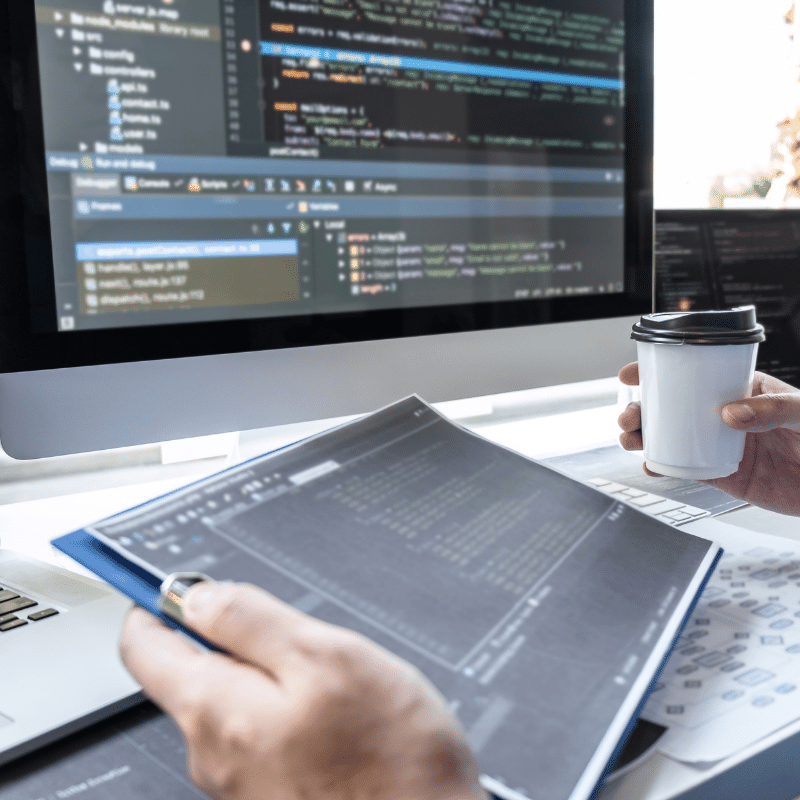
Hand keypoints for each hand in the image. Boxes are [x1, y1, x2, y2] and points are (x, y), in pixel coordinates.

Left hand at [119, 583, 486, 799]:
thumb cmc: (389, 754)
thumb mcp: (324, 656)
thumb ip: (252, 620)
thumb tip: (198, 597)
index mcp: (216, 711)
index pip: (145, 647)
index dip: (158, 604)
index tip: (181, 583)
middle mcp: (213, 753)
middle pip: (192, 671)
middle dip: (236, 638)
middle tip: (299, 631)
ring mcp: (239, 779)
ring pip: (234, 699)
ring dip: (271, 673)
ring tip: (330, 676)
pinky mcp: (268, 792)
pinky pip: (260, 731)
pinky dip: (287, 707)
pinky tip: (335, 712)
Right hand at [618, 362, 799, 515]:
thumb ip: (772, 409)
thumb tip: (730, 414)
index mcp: (740, 389)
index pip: (693, 374)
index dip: (658, 372)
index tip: (634, 373)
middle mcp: (723, 415)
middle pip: (671, 407)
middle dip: (641, 409)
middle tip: (631, 416)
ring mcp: (719, 444)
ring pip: (670, 437)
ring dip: (644, 436)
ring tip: (633, 438)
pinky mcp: (721, 474)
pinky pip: (684, 468)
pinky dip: (662, 466)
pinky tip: (652, 465)